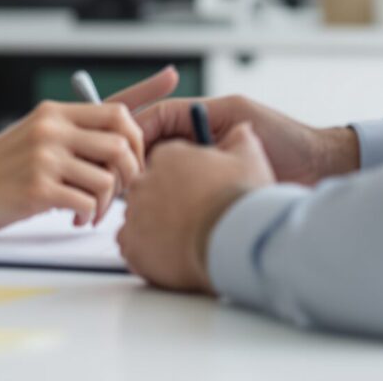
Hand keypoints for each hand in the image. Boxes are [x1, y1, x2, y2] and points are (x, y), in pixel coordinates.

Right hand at [0, 66, 180, 239]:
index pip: (114, 101)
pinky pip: (87, 202)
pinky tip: (75, 219)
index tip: (173, 77)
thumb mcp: (34, 139)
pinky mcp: (37, 188)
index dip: (148, 93)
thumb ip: (72, 135)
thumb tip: (112, 139)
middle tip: (122, 189)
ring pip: (109, 176)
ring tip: (92, 212)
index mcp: (55, 113)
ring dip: (109, 202)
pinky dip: (89, 216)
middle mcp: (53, 128)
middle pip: (124, 139)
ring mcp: (45, 157)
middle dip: (134, 169)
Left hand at [117, 122, 275, 293]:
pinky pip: (134, 247)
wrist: (235, 240)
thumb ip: (240, 139)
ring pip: (140, 219)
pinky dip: (150, 252)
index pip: (164, 163)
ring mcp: (135, 215)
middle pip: (149, 190)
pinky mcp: (133, 247)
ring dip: (157, 227)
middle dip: (167, 202)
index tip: (198, 191)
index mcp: (167, 156)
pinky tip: (173, 254)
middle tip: (193, 217)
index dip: (182, 179)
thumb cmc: (241, 197)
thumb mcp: (249, 157)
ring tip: (187, 239)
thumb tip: (242, 128)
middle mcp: (144, 182)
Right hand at [135, 94, 356, 183]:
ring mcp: (204, 168)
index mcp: (201, 118)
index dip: (136, 135)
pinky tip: (163, 213)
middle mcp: (198, 142)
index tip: (126, 152)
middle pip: (152, 149)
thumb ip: (202, 120)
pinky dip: (169, 202)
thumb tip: (161, 132)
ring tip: (143, 198)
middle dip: (138, 162)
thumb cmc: (287, 140)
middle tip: (130, 181)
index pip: (155, 120)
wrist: (320, 171)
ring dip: (152, 184)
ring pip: (163, 174)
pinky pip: (182, 196)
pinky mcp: (211, 193)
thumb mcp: (239, 117)